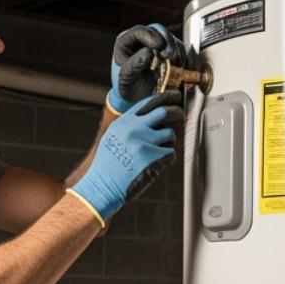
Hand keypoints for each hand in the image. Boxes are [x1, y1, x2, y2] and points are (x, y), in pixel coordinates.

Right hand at [70, 92, 184, 223]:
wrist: (103, 186)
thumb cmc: (107, 166)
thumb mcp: (111, 138)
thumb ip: (128, 126)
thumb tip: (148, 118)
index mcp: (124, 122)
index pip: (148, 102)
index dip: (165, 98)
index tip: (174, 97)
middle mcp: (135, 128)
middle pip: (164, 112)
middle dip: (176, 113)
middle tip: (181, 116)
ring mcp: (146, 142)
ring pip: (170, 133)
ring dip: (169, 141)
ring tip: (159, 151)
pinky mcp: (154, 157)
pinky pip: (171, 153)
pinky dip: (168, 158)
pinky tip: (157, 164)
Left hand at [109, 24, 198, 113]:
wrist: (135, 99)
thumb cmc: (128, 88)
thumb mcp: (126, 79)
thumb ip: (134, 65)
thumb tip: (149, 52)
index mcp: (125, 42)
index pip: (140, 31)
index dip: (151, 36)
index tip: (159, 47)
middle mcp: (141, 40)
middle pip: (159, 31)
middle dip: (167, 43)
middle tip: (170, 57)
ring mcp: (156, 45)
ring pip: (171, 40)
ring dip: (176, 52)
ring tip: (173, 66)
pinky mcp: (168, 52)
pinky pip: (179, 50)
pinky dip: (181, 58)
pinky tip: (178, 69)